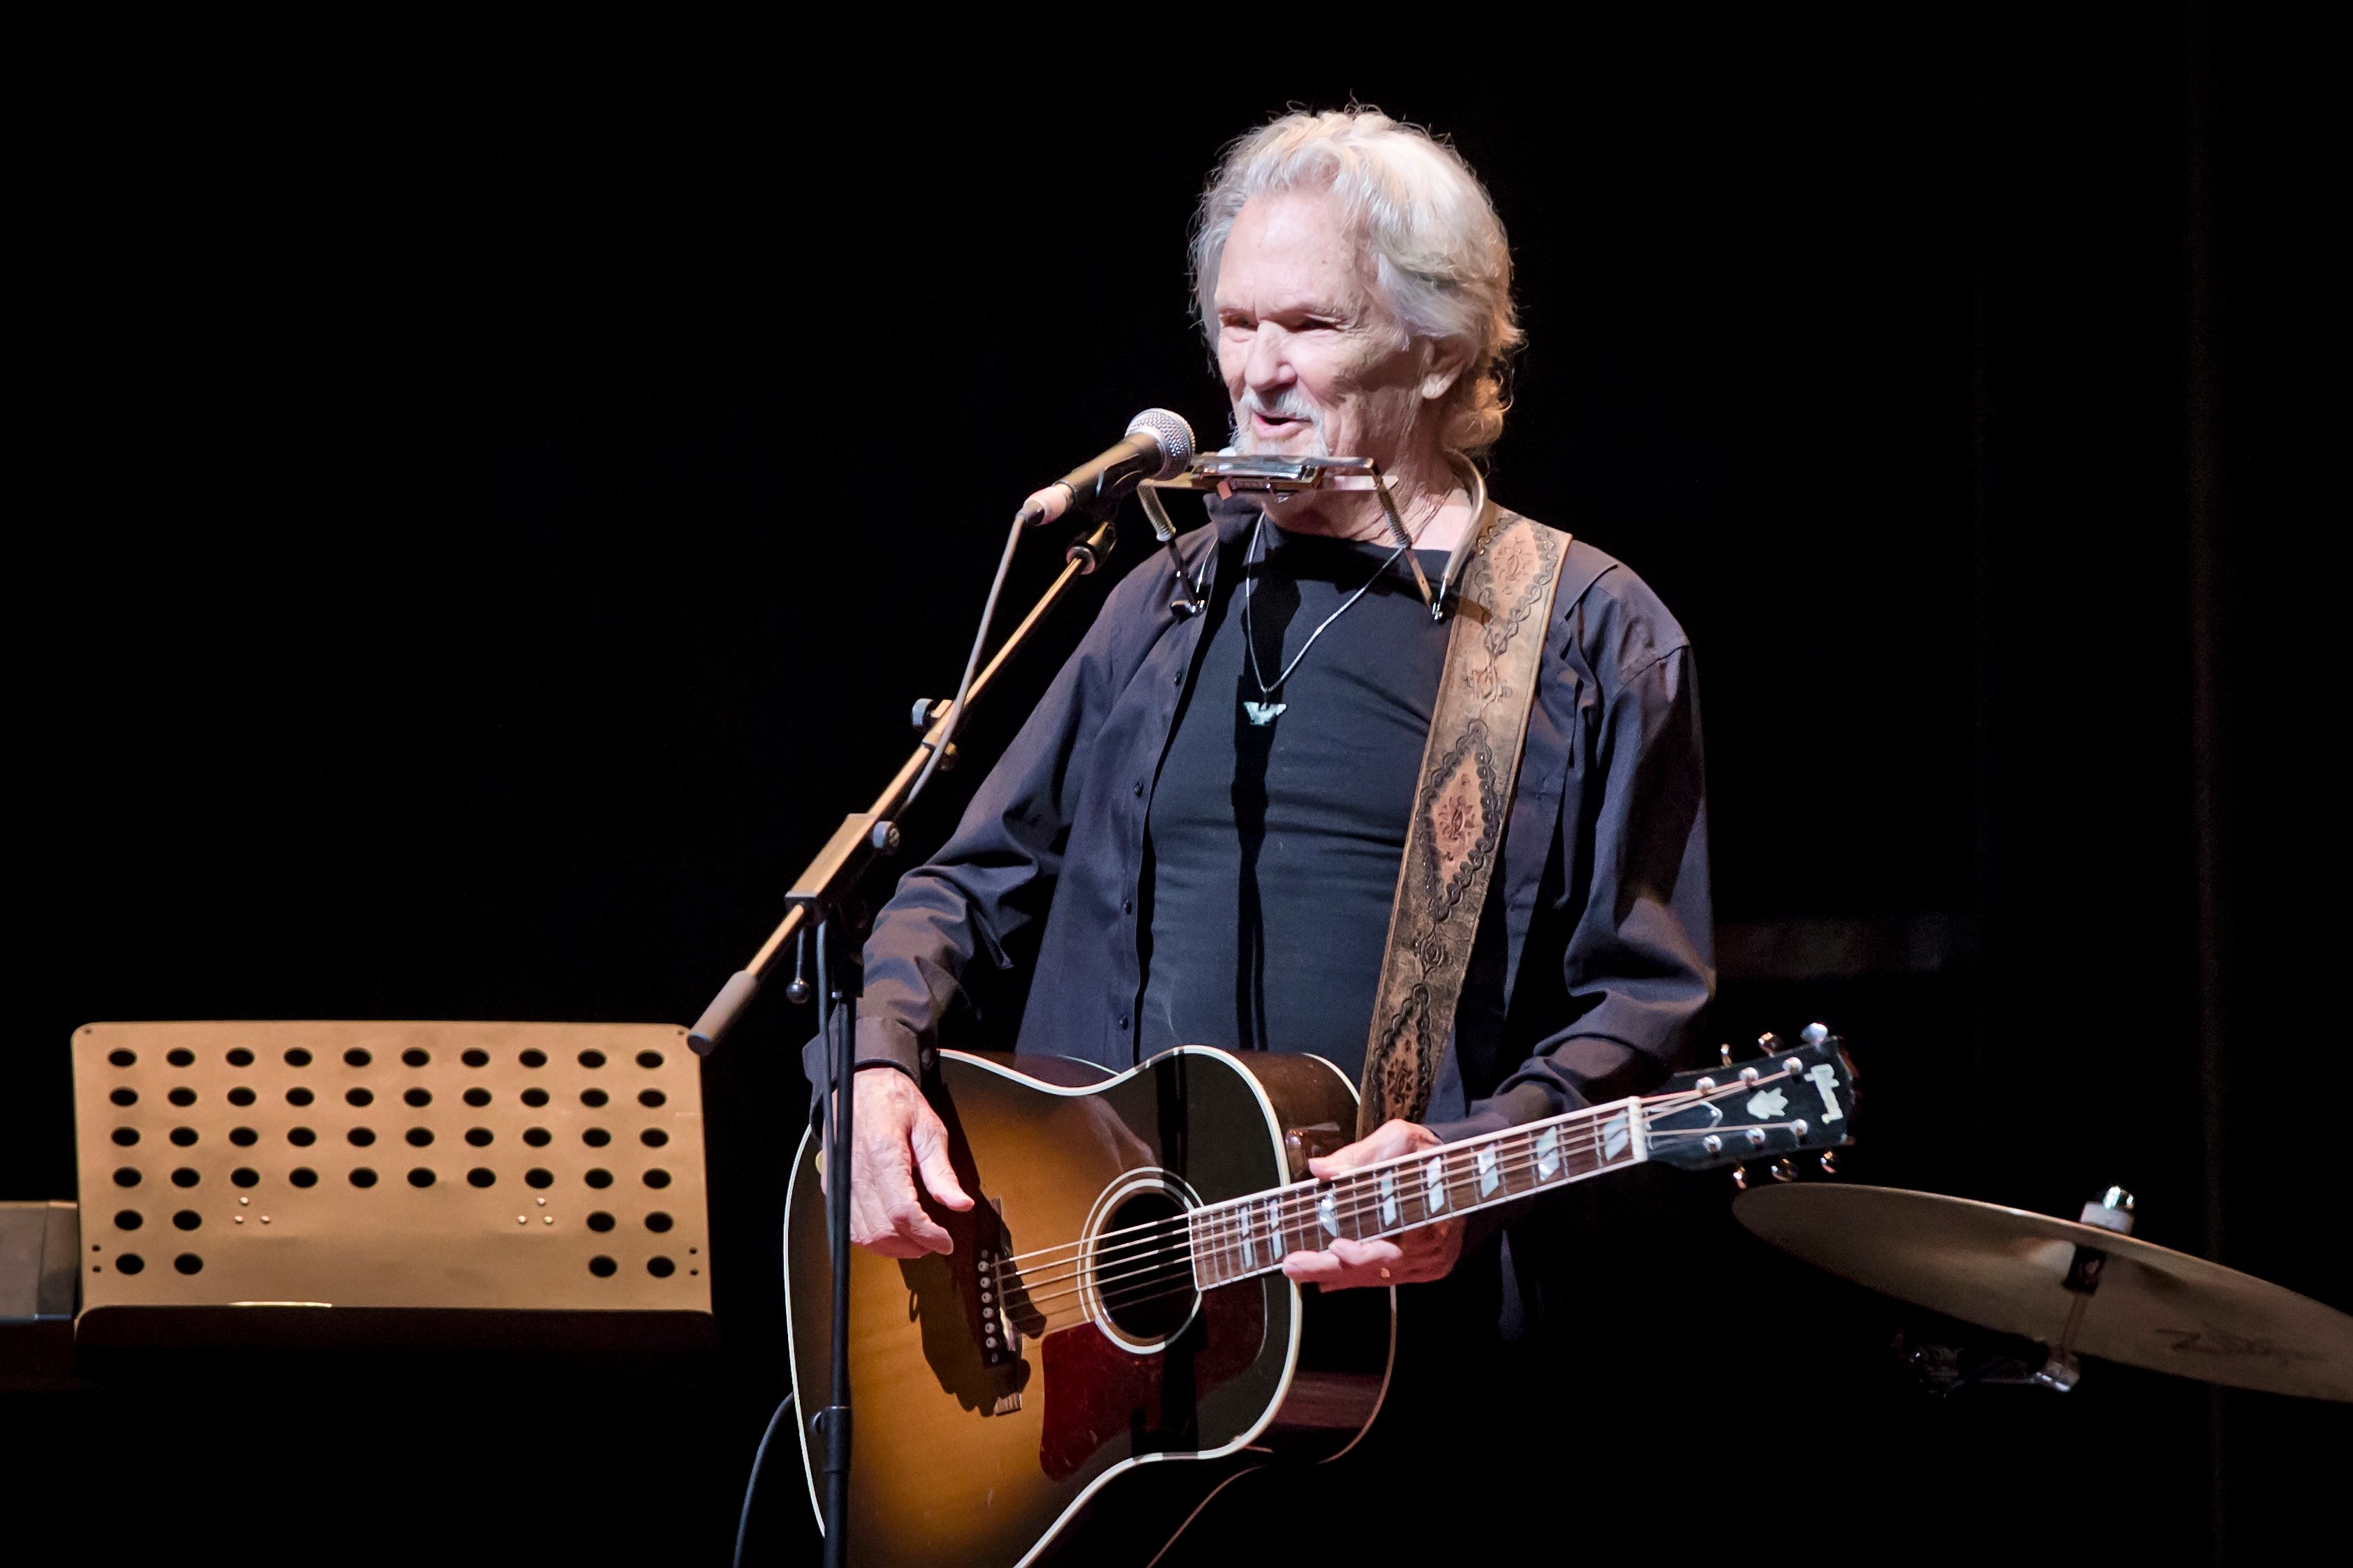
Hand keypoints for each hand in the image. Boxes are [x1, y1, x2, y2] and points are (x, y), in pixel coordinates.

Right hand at [820, 1066, 973, 1257]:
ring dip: (893, 1248)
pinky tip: (893, 1234)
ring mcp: (841, 1182)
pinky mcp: (834, 1188)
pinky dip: (873, 1239)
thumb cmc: (894, 1101)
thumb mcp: (929, 1129)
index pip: (902, 1212)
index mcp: (883, 1153)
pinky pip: (851, 1227)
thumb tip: (960, 1204)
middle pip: (882, 1230)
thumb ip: (942, 1171)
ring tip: (918, 1241)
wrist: (861, 1085)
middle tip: (936, 1242)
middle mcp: (857, 1172)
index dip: (927, 1235)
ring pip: (864, 1235)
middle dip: (913, 1245)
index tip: (945, 1241)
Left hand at [1280, 1119, 1463, 1290]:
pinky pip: (1385, 1278)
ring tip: (1300, 1270)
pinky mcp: (1425, 1268)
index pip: (1393, 1246)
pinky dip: (1355, 1278)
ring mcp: (1429, 1262)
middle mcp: (1432, 1246)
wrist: (1462, 1172)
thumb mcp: (1400, 1140)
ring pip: (1377, 1276)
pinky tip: (1327, 1278)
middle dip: (1331, 1268)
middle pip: (1377, 1267)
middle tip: (1294, 1265)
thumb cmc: (1428, 1155)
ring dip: (1338, 1276)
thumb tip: (1321, 1168)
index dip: (1361, 1253)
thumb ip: (1361, 1155)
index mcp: (1429, 1215)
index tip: (1334, 1247)